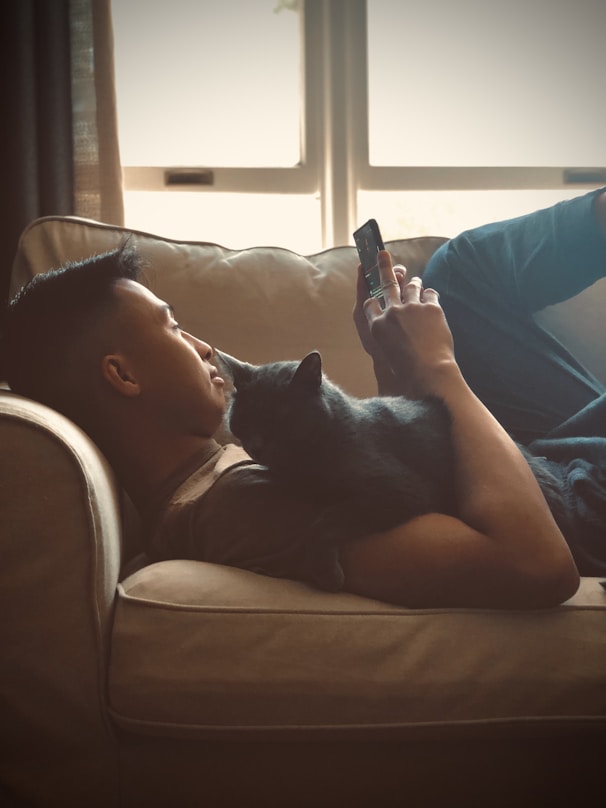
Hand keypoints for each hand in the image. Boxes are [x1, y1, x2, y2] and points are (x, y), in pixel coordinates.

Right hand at [363, 251, 456, 397]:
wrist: (428, 372)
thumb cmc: (407, 370)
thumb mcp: (387, 354)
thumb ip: (389, 338)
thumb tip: (398, 332)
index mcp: (377, 326)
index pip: (370, 303)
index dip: (372, 298)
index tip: (375, 294)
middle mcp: (391, 312)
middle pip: (386, 283)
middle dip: (383, 267)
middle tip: (382, 254)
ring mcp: (411, 307)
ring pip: (411, 286)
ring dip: (413, 282)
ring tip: (414, 281)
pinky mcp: (431, 307)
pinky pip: (430, 293)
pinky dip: (430, 295)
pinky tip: (431, 299)